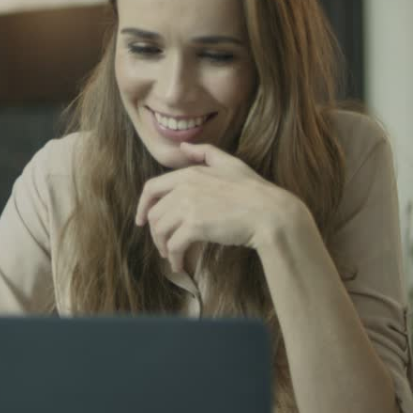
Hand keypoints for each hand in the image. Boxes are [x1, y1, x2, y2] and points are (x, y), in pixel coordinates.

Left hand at [135, 142, 310, 272]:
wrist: (270, 213)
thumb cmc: (254, 190)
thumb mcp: (230, 163)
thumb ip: (205, 153)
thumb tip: (184, 147)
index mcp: (189, 173)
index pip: (151, 188)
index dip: (142, 206)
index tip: (142, 220)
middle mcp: (184, 187)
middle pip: (154, 213)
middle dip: (155, 232)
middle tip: (163, 245)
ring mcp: (188, 206)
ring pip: (160, 230)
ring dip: (163, 246)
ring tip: (172, 256)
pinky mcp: (195, 226)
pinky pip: (174, 245)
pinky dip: (174, 258)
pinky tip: (180, 265)